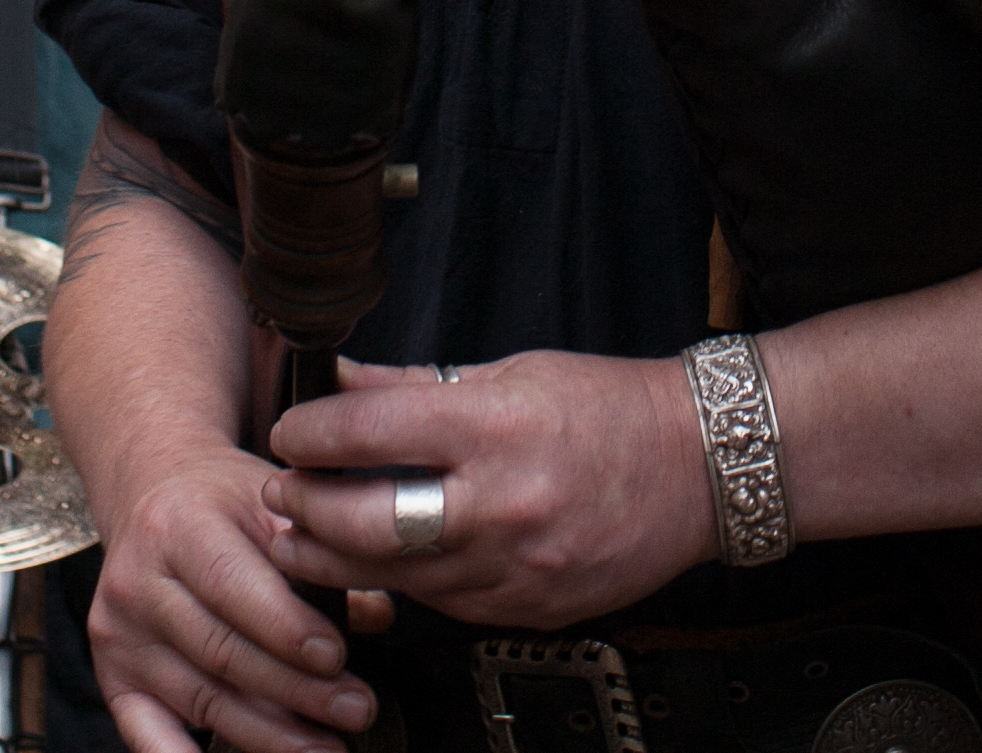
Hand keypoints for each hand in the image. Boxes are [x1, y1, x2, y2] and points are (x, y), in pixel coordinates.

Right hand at [90, 441, 376, 752]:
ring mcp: (119, 635)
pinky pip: (147, 735)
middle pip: (222, 653)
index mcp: (178, 527)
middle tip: (357, 710)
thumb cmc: (222, 501)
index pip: (231, 586)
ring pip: (201, 699)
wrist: (151, 493)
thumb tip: (378, 615)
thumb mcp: (271, 500)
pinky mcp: (113, 676)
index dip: (286, 628)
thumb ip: (320, 553)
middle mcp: (137, 583)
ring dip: (270, 735)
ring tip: (326, 746)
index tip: (337, 657)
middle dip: (297, 691)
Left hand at [265, 355, 715, 631]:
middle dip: (305, 508)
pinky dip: (404, 581)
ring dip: (335, 556)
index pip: (368, 434)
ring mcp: (515, 568)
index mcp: (496, 427)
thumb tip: (338, 379)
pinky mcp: (527, 610)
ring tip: (303, 536)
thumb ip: (413, 387)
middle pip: (364, 522)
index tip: (288, 432)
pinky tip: (382, 562)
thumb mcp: (509, 371)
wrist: (701, 468)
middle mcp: (501, 504)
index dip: (309, 434)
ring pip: (392, 577)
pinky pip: (441, 604)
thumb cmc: (610, 407)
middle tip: (281, 493)